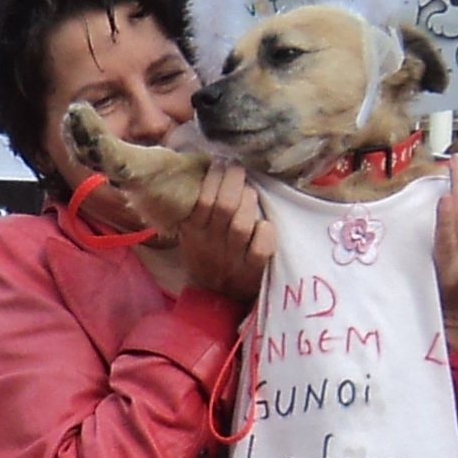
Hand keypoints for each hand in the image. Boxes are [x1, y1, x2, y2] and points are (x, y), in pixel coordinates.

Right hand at [169, 154, 270, 303]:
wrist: (214, 297)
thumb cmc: (206, 253)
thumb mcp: (191, 232)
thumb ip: (197, 206)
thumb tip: (210, 163)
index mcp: (193, 231)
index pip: (201, 199)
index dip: (213, 176)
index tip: (220, 161)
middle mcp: (211, 243)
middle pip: (224, 206)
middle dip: (234, 180)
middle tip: (238, 167)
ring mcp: (232, 258)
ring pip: (241, 224)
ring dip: (249, 201)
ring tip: (250, 191)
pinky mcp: (252, 271)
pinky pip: (261, 248)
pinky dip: (266, 231)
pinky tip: (265, 223)